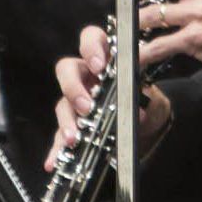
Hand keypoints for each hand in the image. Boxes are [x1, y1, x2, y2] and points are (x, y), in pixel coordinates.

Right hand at [50, 24, 169, 168]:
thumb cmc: (145, 100)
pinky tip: (52, 162)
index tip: (99, 65)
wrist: (148, 122)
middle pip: (67, 69)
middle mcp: (87, 77)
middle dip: (73, 87)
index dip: (92, 48)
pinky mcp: (74, 123)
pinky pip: (60, 135)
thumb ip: (143, 100)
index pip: (92, 40)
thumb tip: (138, 111)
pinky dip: (56, 149)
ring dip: (67, 120)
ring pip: (63, 103)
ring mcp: (77, 100)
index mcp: (105, 60)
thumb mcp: (149, 96)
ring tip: (73, 138)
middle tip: (86, 105)